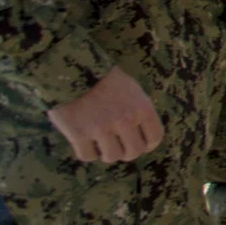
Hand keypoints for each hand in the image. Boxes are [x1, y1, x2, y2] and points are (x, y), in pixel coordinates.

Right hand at [47, 68, 163, 163]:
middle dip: (126, 152)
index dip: (148, 144)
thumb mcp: (131, 89)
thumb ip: (139, 110)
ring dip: (106, 153)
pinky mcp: (79, 134)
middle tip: (118, 146)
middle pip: (133, 152)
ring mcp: (101, 129)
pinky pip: (87, 156)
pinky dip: (86, 152)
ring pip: (111, 157)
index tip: (140, 144)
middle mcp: (125, 120)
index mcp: (142, 108)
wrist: (70, 68)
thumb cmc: (103, 78)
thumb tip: (143, 134)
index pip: (154, 137)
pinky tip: (84, 142)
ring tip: (100, 144)